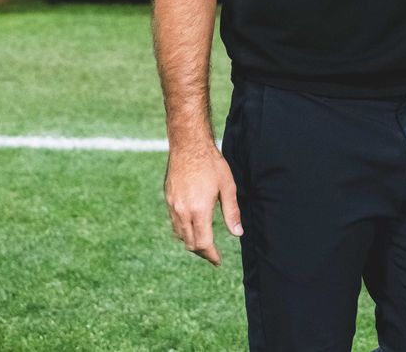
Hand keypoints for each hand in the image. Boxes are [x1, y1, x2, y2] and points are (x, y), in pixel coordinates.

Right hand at [165, 145, 242, 266]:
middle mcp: (182, 211)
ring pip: (180, 234)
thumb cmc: (211, 162)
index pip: (203, 244)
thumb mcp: (227, 186)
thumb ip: (232, 212)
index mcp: (199, 210)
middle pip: (190, 243)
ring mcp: (173, 205)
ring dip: (191, 242)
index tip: (218, 261)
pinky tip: (192, 225)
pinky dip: (183, 230)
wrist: (188, 144)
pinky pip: (174, 223)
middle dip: (201, 251)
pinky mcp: (168, 198)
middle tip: (212, 253)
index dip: (211, 255)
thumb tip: (237, 233)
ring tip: (203, 242)